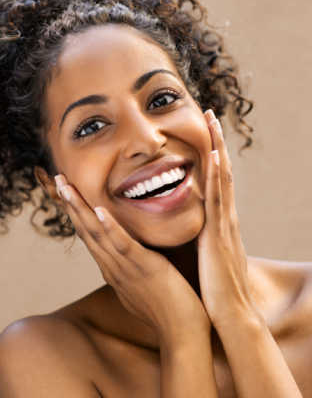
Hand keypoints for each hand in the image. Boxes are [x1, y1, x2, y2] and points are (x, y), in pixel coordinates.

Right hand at [52, 175, 210, 342]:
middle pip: (85, 230)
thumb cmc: (165, 307)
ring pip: (97, 234)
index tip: (66, 191)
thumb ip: (130, 263)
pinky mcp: (144, 268)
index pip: (88, 234)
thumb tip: (127, 252)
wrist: (181, 333)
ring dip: (80, 209)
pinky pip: (123, 245)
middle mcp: (112, 266)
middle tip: (57, 177)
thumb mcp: (140, 281)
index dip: (75, 211)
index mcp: (112, 267)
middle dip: (70, 203)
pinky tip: (98, 210)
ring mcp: (125, 268)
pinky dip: (109, 227)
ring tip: (67, 186)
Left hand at [197, 110, 259, 327]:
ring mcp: (224, 223)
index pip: (215, 182)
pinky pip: (218, 199)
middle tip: (210, 114)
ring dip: (217, 148)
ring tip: (212, 121)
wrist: (231, 314)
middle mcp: (224, 217)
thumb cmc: (216, 287)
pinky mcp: (219, 233)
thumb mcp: (209, 256)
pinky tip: (215, 156)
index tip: (205, 134)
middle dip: (216, 143)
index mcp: (219, 222)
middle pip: (220, 172)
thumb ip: (203, 240)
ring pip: (221, 178)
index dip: (212, 156)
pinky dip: (217, 175)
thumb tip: (196, 232)